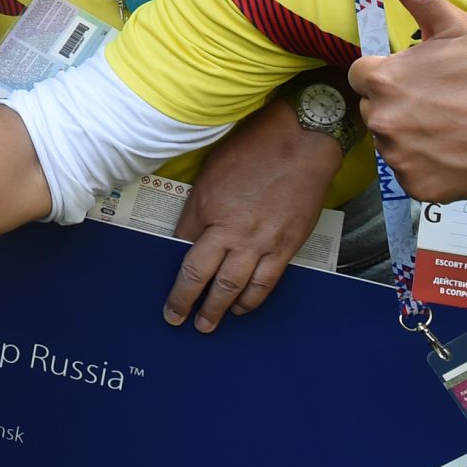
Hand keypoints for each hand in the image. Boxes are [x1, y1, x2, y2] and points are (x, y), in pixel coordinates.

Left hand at [165, 93, 341, 330]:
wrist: (302, 142)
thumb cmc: (254, 147)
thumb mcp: (212, 171)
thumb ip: (200, 205)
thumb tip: (190, 233)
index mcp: (207, 208)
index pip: (181, 248)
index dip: (172, 268)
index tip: (165, 283)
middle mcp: (231, 230)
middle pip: (201, 276)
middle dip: (186, 301)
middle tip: (176, 319)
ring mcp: (260, 242)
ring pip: (233, 288)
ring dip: (218, 310)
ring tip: (207, 324)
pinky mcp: (286, 247)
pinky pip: (266, 283)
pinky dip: (251, 300)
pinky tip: (242, 308)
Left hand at [348, 0, 466, 203]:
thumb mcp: (455, 27)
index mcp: (382, 79)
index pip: (362, 76)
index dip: (391, 74)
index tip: (422, 78)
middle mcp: (382, 121)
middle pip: (376, 108)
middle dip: (400, 103)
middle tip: (442, 102)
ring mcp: (399, 158)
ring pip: (391, 142)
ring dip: (412, 135)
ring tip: (451, 125)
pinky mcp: (417, 188)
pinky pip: (409, 173)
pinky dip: (427, 165)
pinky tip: (454, 151)